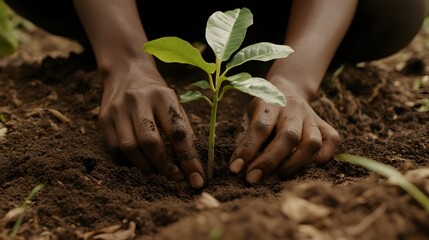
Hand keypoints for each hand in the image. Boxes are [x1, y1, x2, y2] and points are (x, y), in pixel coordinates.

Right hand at [98, 60, 204, 187]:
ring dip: (146, 167)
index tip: (197, 178)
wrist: (126, 71)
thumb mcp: (174, 103)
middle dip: (165, 167)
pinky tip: (140, 160)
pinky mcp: (103, 118)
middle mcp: (138, 100)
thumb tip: (191, 165)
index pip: (177, 132)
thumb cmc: (157, 94)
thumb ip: (182, 129)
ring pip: (130, 149)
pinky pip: (115, 149)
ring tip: (157, 171)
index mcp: (162, 96)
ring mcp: (117, 109)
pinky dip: (129, 161)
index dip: (188, 159)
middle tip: (176, 178)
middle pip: (150, 143)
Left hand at [229, 80, 339, 183]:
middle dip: (270, 162)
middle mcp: (294, 108)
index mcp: (270, 103)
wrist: (287, 91)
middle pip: (288, 136)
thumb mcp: (247, 117)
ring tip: (277, 176)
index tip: (235, 169)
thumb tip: (238, 165)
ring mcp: (312, 117)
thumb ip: (244, 138)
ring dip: (294, 164)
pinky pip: (330, 143)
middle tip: (253, 179)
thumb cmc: (263, 111)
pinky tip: (302, 167)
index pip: (260, 127)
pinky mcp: (327, 126)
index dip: (247, 150)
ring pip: (311, 143)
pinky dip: (318, 160)